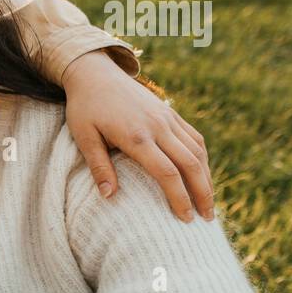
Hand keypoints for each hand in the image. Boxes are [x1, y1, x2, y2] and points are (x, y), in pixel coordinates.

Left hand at [63, 51, 213, 221]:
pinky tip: (203, 175)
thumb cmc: (85, 108)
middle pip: (191, 164)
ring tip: (208, 202)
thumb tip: (109, 197)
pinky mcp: (170, 113)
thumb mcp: (83, 137)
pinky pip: (194, 137)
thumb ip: (98, 166)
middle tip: (206, 219)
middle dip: (202, 193)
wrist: (95, 73)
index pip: (167, 172)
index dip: (179, 197)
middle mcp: (158, 126)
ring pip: (197, 151)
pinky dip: (203, 158)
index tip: (185, 218)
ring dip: (207, 178)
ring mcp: (167, 118)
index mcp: (136, 136)